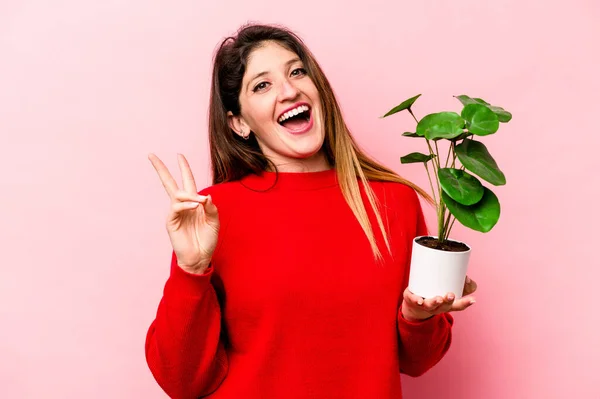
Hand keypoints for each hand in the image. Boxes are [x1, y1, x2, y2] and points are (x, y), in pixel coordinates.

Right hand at [148, 153, 219, 273]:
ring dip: (189, 195)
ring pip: (176, 194)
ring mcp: (175, 213)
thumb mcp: (214, 221)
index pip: (187, 181)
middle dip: (161, 169)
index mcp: (193, 202)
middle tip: (151, 155)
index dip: (184, 168)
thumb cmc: (207, 240)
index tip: (179, 155)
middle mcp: (182, 205)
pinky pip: (176, 207)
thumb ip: (211, 208)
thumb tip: (204, 196)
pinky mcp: (171, 222)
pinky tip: (193, 206)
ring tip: (199, 203)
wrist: (200, 257)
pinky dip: (185, 205)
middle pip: (170, 183)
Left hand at [401, 276, 477, 321]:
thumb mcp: (451, 288)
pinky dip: (417, 301)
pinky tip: (419, 300)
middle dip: (448, 301)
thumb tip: (466, 278)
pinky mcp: (413, 299)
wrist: (415, 303)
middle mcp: (437, 307)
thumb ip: (463, 283)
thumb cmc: (437, 293)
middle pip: (444, 306)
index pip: (458, 306)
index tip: (473, 299)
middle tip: (451, 295)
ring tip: (439, 299)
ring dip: (435, 302)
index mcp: (447, 305)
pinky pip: (415, 301)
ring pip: (430, 305)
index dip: (465, 303)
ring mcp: (425, 304)